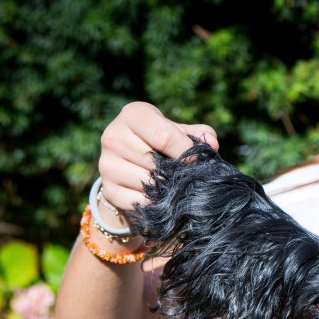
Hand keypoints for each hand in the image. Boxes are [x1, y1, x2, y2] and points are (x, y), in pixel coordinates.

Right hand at [97, 102, 218, 211]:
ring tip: (174, 185)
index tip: (200, 162)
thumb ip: (198, 134)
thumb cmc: (161, 144)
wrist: (130, 166)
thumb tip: (212, 144)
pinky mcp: (108, 190)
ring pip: (147, 183)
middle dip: (177, 172)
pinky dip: (155, 203)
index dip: (186, 152)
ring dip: (167, 189)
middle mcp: (113, 136)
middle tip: (187, 177)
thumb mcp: (178, 132)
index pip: (163, 136)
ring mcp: (106, 164)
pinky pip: (139, 202)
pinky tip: (160, 197)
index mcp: (133, 115)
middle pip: (156, 162)